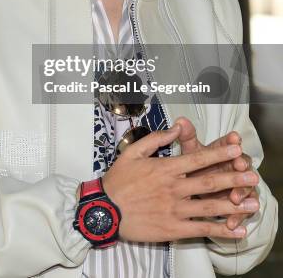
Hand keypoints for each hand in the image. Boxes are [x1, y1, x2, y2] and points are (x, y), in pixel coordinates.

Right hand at [102, 123, 258, 242]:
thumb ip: (156, 139)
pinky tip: (235, 230)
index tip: (236, 150)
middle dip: (234, 178)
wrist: (105, 210)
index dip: (219, 154)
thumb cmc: (118, 181)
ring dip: (233, 204)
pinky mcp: (173, 228)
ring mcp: (174, 210)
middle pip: (209, 182)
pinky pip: (200, 228)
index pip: (198, 159)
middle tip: (252, 175)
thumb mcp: (133, 152)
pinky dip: (219, 229)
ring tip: (252, 203)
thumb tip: (174, 127)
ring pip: (209, 206)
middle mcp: (173, 188)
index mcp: (165, 169)